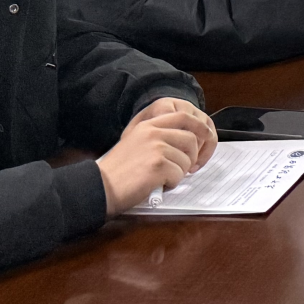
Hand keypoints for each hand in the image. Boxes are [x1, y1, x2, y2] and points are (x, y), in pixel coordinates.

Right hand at [98, 98, 217, 215]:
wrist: (99, 187)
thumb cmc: (118, 171)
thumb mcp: (136, 143)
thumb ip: (159, 137)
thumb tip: (189, 141)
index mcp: (148, 125)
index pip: (184, 116)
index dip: (199, 128)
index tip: (205, 140)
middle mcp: (154, 132)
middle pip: (191, 139)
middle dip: (191, 157)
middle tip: (182, 169)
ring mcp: (156, 148)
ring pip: (187, 160)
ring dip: (179, 173)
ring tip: (161, 178)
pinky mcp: (158, 165)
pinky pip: (179, 175)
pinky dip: (171, 184)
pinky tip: (156, 185)